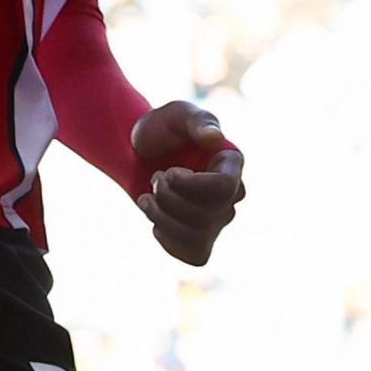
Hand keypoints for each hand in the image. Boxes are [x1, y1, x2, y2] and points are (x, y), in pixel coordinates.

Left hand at [133, 100, 243, 265]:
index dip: (190, 186)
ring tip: (146, 199)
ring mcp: (217, 217)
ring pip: (197, 236)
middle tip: (155, 178)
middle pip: (207, 215)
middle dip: (168, 198)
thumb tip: (215, 137)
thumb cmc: (161, 129)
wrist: (139, 152)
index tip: (170, 171)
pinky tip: (155, 221)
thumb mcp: (176, 115)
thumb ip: (197, 122)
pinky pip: (195, 254)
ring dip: (161, 218)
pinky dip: (169, 241)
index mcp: (231, 164)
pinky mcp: (201, 236)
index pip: (224, 188)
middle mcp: (231, 194)